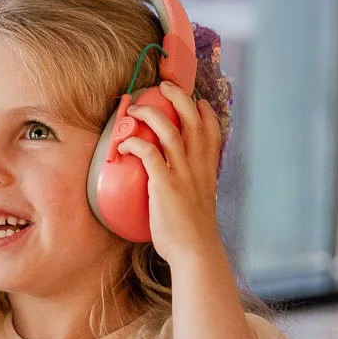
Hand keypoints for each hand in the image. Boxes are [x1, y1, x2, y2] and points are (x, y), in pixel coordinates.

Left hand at [115, 81, 225, 270]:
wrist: (195, 251)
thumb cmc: (192, 229)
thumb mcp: (199, 197)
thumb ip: (192, 181)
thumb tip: (177, 174)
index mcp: (208, 168)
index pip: (213, 130)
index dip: (205, 110)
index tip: (196, 100)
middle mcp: (198, 166)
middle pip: (193, 120)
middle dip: (179, 97)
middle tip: (164, 87)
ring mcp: (183, 174)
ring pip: (170, 130)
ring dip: (152, 114)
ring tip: (137, 108)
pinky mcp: (165, 185)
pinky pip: (150, 153)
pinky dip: (136, 142)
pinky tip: (124, 144)